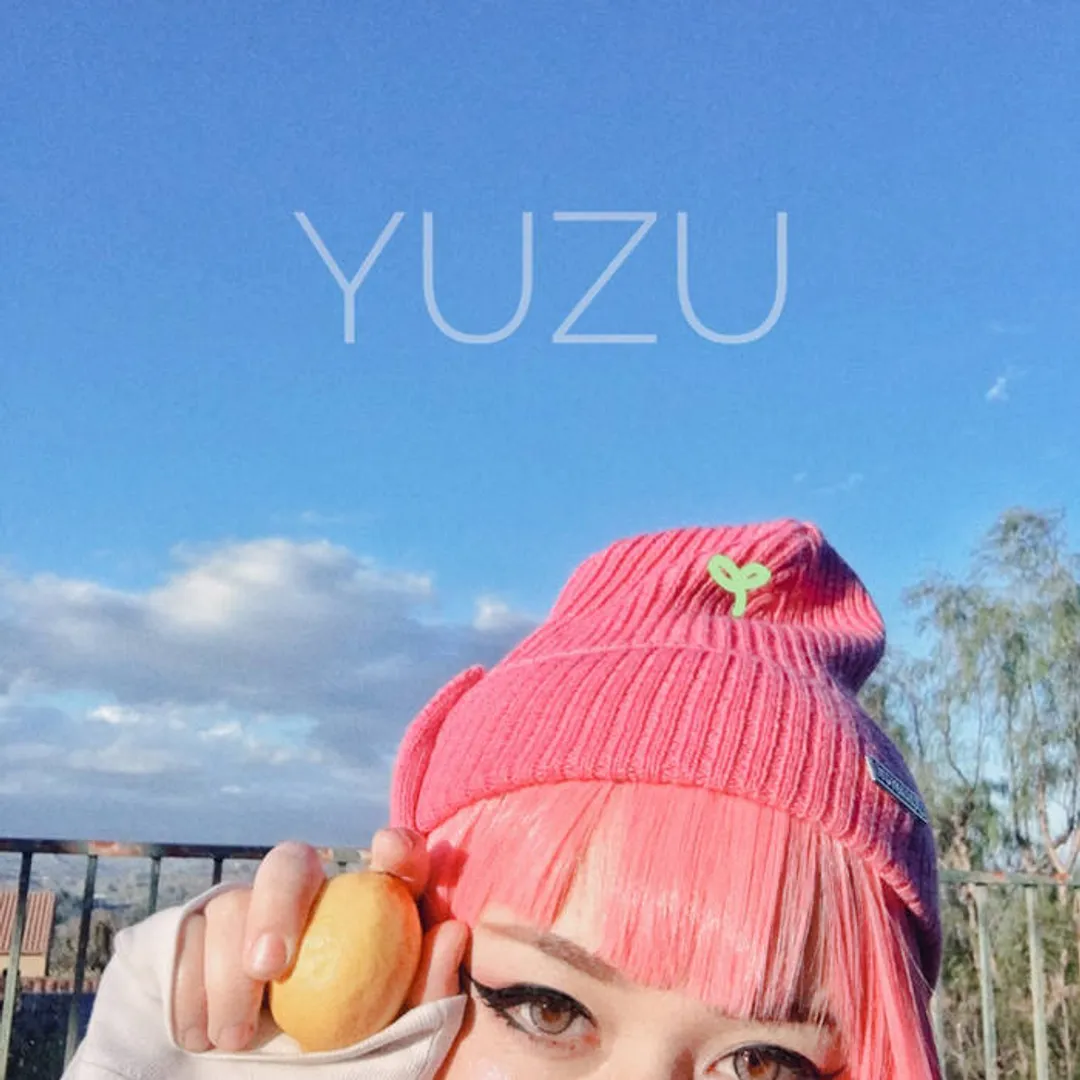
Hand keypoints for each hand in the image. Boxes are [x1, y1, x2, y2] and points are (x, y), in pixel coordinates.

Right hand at [172, 830, 468, 1052]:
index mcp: (368, 913)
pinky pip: (183, 940)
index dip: (397, 847)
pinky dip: (188, 990)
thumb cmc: (352, 1064)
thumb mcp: (399, 1038)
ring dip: (227, 974)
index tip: (390, 852)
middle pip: (290, 863)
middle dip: (278, 901)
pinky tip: (199, 1035)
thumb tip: (450, 931)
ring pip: (229, 903)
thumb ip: (426, 989)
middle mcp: (307, 902)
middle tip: (269, 967)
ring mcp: (245, 915)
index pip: (392, 861)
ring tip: (233, 1040)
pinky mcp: (194, 938)